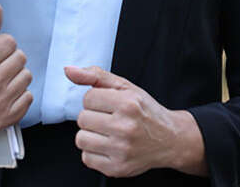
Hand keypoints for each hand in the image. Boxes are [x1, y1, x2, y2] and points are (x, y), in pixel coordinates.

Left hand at [65, 66, 206, 177]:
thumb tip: (69, 71)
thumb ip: (96, 76)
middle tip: (111, 120)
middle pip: (82, 119)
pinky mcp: (117, 168)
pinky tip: (109, 146)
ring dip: (91, 135)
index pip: (88, 98)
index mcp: (128, 103)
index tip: (110, 105)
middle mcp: (125, 127)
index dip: (97, 100)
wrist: (171, 139)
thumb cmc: (146, 112)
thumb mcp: (126, 87)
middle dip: (93, 117)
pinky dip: (94, 152)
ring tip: (108, 133)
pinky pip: (86, 158)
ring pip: (81, 139)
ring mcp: (121, 150)